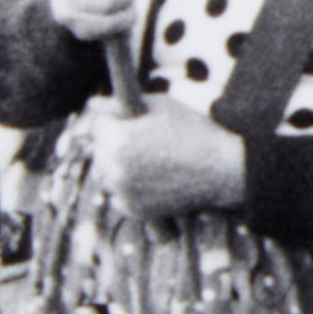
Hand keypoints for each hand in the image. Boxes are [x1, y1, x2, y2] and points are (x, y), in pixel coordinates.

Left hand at [80, 103, 245, 222]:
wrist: (222, 169)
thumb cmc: (193, 130)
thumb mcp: (158, 106)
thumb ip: (119, 104)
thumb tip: (91, 103)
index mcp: (117, 139)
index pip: (97, 126)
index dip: (115, 121)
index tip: (132, 122)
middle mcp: (114, 168)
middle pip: (99, 151)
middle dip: (114, 143)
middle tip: (144, 141)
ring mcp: (123, 192)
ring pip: (107, 174)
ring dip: (119, 166)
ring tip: (150, 159)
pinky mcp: (133, 210)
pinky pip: (119, 195)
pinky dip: (129, 188)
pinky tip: (153, 179)